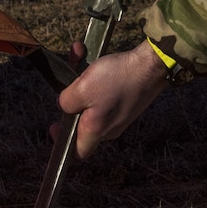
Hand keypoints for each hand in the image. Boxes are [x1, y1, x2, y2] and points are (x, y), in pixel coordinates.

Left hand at [55, 42, 169, 157]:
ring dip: (82, 79)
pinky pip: (104, 91)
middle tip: (67, 85)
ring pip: (92, 101)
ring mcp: (120, 114)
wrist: (151, 66)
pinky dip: (96, 74)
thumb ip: (66, 103)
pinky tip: (90, 56)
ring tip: (78, 55)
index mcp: (97, 130)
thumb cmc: (118, 79)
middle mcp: (110, 127)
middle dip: (72, 98)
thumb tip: (64, 106)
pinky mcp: (126, 100)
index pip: (78, 152)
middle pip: (83, 121)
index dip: (64, 142)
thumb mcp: (82, 89)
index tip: (56, 127)